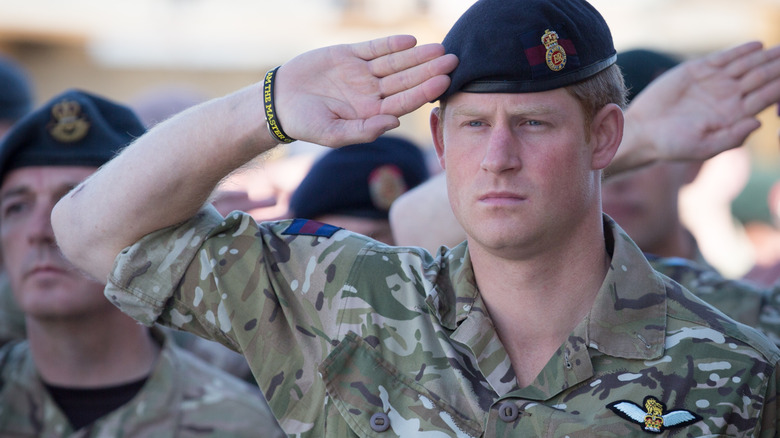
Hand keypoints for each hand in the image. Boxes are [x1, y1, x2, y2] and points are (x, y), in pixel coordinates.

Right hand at [274, 35, 457, 146]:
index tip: (444, 81)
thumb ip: (363, 131)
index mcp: (372, 114)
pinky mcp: (350, 56)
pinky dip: (391, 44)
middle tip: (453, 60)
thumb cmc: (305, 124)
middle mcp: (372, 93)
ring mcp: (362, 74)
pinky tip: (410, 41)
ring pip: (396, 63)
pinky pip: (375, 49)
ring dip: (417, 56)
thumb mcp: (332, 134)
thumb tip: (393, 123)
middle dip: (430, 70)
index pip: (405, 101)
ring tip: (439, 48)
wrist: (279, 102)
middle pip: (407, 80)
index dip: (425, 91)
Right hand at [622, 41, 779, 165]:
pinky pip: (725, 58)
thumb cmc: (671, 145)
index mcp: (734, 116)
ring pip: (747, 66)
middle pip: (761, 78)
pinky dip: (741, 51)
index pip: (765, 98)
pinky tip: (758, 46)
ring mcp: (715, 82)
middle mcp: (728, 97)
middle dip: (779, 68)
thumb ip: (733, 138)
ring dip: (766, 57)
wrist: (642, 131)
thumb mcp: (704, 147)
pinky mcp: (697, 70)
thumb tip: (758, 123)